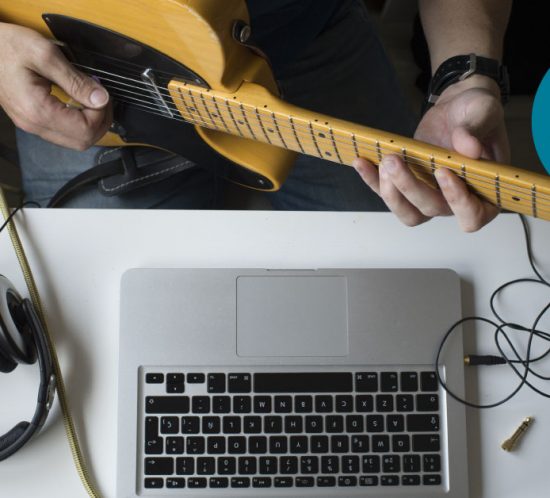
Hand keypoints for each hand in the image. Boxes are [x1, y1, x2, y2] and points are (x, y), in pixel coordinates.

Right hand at [0, 22, 110, 150]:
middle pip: (82, 142)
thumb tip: (101, 99)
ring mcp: (32, 125)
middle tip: (102, 100)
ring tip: (92, 100)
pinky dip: (79, 122)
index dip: (101, 115)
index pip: (85, 130)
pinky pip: (64, 133)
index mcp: (38, 111)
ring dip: (91, 124)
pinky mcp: (33, 121)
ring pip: (75, 141)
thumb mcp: (44, 53)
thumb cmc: (5, 46)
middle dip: (100, 123)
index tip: (102, 95)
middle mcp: (34, 124)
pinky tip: (80, 103)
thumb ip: (75, 80)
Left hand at [354, 75, 509, 231]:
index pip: (473, 214)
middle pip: (432, 209)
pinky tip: (362, 163)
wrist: (457, 108)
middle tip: (395, 160)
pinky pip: (388, 194)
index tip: (443, 172)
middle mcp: (456, 201)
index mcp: (485, 191)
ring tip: (384, 162)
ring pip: (408, 212)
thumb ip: (476, 129)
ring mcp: (431, 196)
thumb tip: (468, 148)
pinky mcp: (408, 187)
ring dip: (391, 192)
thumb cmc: (477, 113)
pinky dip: (372, 181)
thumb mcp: (483, 111)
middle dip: (410, 187)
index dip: (458, 201)